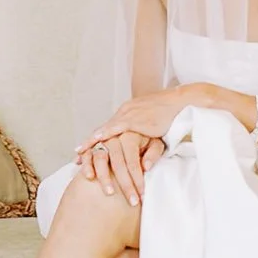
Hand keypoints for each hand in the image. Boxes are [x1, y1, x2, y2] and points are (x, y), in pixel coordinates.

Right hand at [75, 129, 164, 206]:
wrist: (135, 119)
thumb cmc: (145, 136)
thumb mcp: (155, 141)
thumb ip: (153, 153)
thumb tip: (147, 167)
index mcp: (130, 135)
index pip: (133, 161)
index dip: (138, 179)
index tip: (142, 195)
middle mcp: (114, 137)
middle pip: (118, 163)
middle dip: (125, 185)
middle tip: (132, 202)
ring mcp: (101, 141)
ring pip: (100, 159)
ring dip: (104, 177)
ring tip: (109, 193)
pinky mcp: (92, 144)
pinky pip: (87, 154)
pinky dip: (86, 165)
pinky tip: (89, 177)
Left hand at [82, 86, 201, 149]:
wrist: (180, 101)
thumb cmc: (169, 113)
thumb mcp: (153, 123)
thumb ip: (143, 133)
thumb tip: (140, 147)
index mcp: (128, 113)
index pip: (108, 128)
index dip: (97, 139)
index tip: (86, 150)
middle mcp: (125, 113)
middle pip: (102, 130)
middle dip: (89, 144)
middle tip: (77, 155)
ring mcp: (129, 115)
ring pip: (106, 130)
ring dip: (93, 142)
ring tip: (81, 153)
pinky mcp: (136, 118)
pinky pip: (118, 127)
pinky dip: (107, 133)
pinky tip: (98, 139)